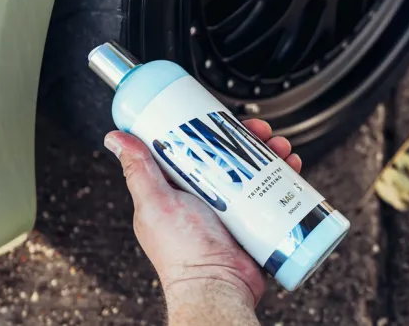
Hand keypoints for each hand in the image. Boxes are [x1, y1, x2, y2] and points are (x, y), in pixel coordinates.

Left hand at [104, 121, 300, 322]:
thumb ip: (138, 171)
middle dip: (251, 139)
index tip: (228, 118)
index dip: (215, 129)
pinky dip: (285, 178)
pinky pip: (272, 193)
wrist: (218, 289)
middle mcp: (207, 198)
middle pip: (232, 156)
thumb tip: (116, 138)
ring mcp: (232, 210)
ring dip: (272, 154)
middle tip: (263, 132)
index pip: (198, 148)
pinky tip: (292, 168)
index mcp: (179, 191)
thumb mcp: (156, 203)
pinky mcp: (254, 223)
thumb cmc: (182, 253)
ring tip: (282, 148)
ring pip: (256, 171)